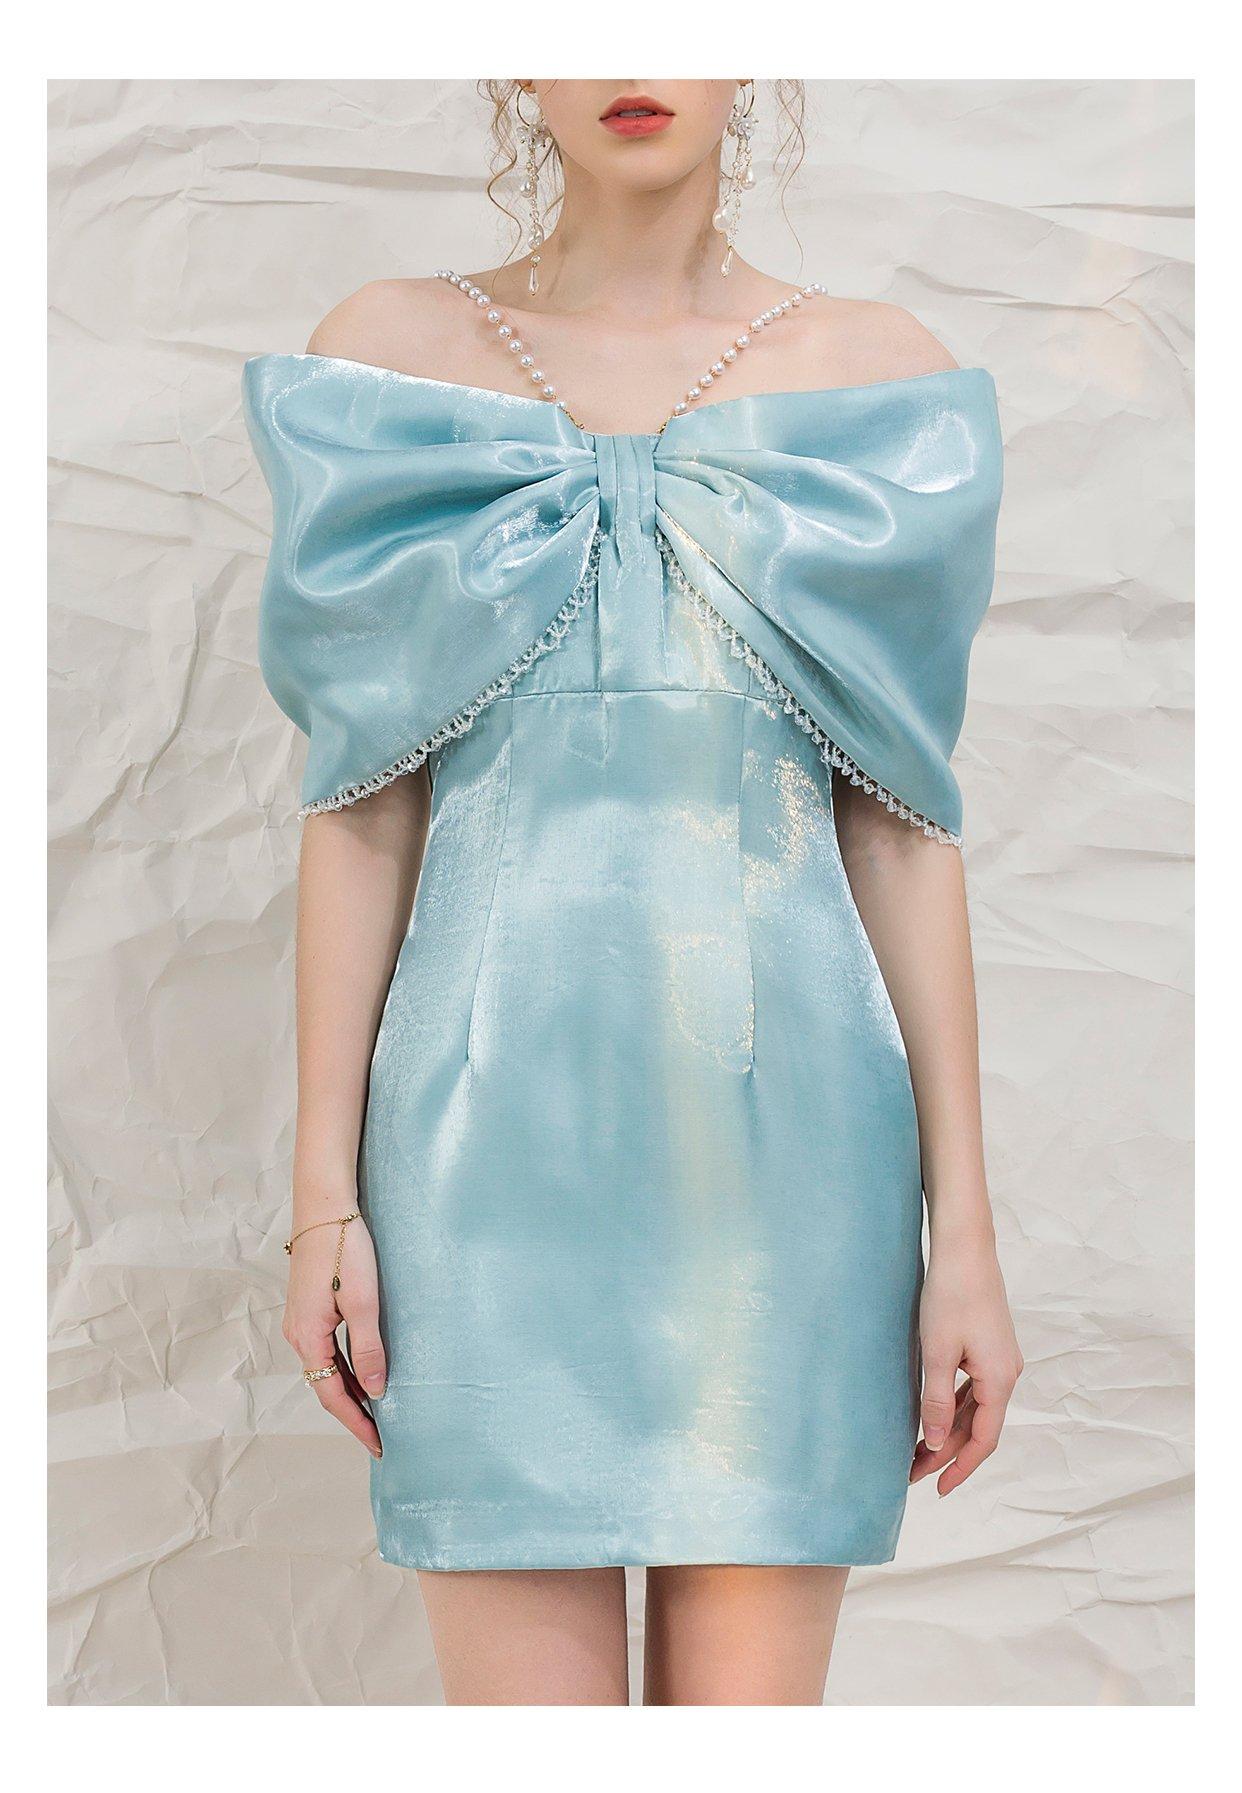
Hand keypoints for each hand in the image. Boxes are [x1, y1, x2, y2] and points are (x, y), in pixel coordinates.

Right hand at [282, 1206, 385, 1457]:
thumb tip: (375, 1392)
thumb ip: (368, 1349)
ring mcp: (301, 1321)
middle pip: (325, 1386)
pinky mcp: (308, 1308)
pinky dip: (344, 1368)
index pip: (332, 1395)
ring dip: (349, 1390)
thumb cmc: (344, 1251)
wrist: (323, 1209)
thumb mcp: (363, 1303)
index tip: (378, 1445)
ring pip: (326, 1368)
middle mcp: (298, 1334)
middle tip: (381, 1435)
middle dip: (353, 1412)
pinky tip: (362, 1371)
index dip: (356, 1423)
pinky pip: (326, 1350)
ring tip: (376, 1411)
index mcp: (308, 1338)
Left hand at [911, 1229, 1022, 1495]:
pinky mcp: (990, 1345)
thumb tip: (935, 1444)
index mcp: (1000, 1379)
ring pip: (975, 1408)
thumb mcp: (938, 1352)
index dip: (960, 1468)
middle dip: (946, 1452)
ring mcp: (1001, 1358)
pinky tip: (933, 1412)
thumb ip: (937, 1401)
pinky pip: (975, 1388)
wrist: (965, 1247)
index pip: (983, 1440)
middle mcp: (1008, 1373)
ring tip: (916, 1449)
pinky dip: (954, 1405)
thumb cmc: (951, 1295)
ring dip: (949, 1429)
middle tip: (911, 1472)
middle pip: (978, 1426)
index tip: (937, 1489)